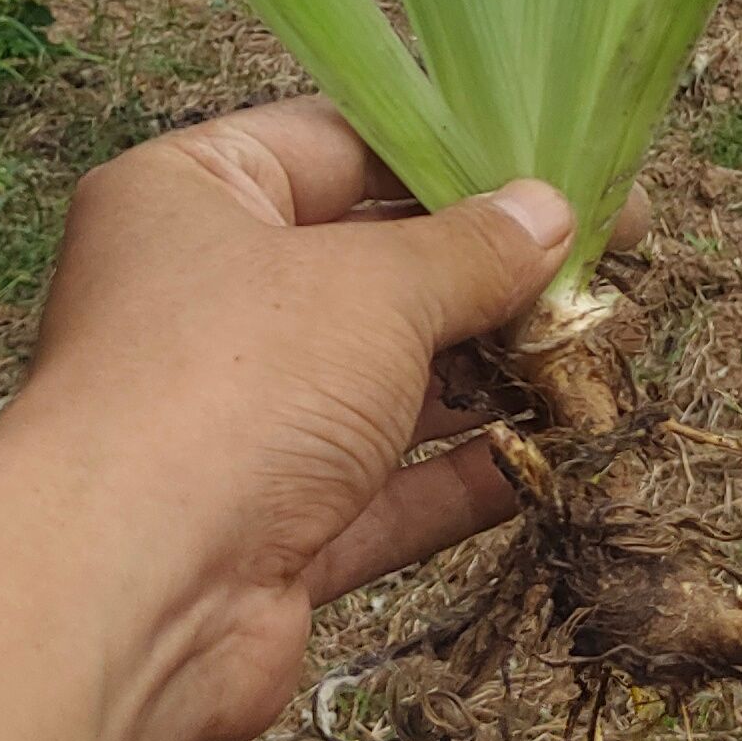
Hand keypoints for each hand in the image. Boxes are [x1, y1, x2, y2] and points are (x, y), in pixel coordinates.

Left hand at [11, 101, 574, 740]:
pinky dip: (463, 475)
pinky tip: (554, 455)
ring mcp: (234, 421)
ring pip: (385, 383)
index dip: (457, 154)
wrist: (126, 596)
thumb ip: (471, 251)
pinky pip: (384, 490)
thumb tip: (548, 213)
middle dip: (489, 275)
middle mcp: (202, 299)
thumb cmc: (233, 384)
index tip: (566, 169)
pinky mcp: (269, 529)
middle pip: (371, 268)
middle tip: (614, 266)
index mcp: (191, 196)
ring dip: (491, 375)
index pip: (339, 144)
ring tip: (605, 353)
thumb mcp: (374, 285)